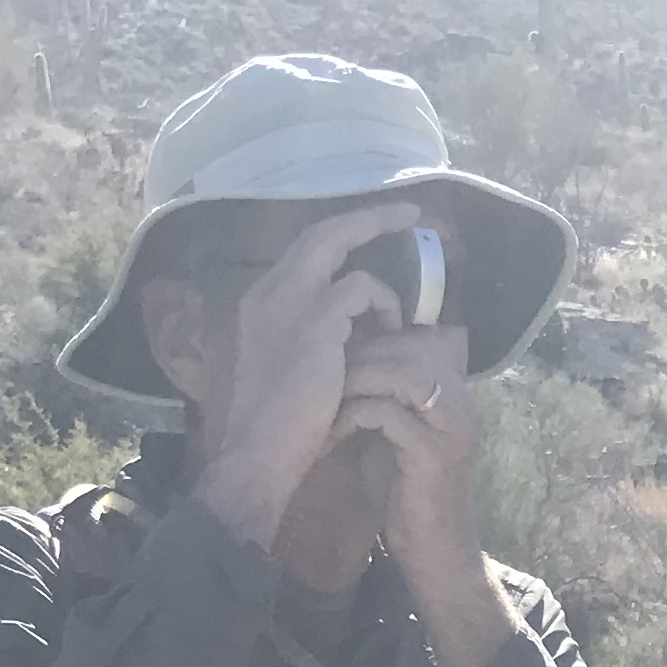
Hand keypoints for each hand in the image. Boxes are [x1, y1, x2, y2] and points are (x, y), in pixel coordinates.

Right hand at [195, 199, 422, 544]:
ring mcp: (290, 299)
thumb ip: (309, 339)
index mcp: (259, 302)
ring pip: (341, 247)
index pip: (302, 252)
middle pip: (321, 231)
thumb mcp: (288, 369)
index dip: (339, 239)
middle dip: (368, 217)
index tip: (369, 232)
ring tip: (402, 315)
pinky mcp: (316, 319)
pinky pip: (363, 288)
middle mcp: (269, 290)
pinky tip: (392, 335)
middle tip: (407, 213)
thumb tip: (348, 331)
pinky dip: (384, 305)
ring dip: (381, 280)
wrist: (258, 453)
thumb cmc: (276, 426)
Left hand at [337, 317, 482, 573]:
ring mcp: (452, 428)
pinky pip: (385, 413)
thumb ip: (381, 395)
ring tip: (326, 400)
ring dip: (355, 381)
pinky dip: (351, 416)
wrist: (434, 552)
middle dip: (358, 358)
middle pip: (407, 349)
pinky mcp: (434, 455)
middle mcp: (461, 403)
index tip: (333, 363)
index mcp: (453, 393)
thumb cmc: (405, 493)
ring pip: (400, 374)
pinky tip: (333, 434)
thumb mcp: (392, 432)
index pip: (413, 340)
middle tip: (322, 378)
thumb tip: (342, 356)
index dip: (370, 343)